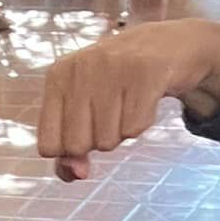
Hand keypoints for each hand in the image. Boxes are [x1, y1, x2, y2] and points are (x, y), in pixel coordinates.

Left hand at [38, 20, 219, 179]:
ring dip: (122, 131)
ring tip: (129, 101)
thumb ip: (69, 152)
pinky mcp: (145, 71)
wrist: (171, 45)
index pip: (48, 146)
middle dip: (98, 140)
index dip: (70, 151)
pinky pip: (135, 129)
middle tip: (113, 110)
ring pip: (108, 141)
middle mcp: (80, 68)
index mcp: (58, 77)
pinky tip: (146, 97)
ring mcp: (112, 66)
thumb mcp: (85, 112)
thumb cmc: (119, 86)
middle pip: (77, 147)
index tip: (86, 127)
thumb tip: (76, 174)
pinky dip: (143, 123)